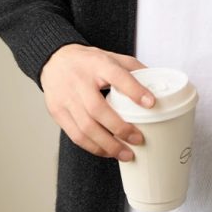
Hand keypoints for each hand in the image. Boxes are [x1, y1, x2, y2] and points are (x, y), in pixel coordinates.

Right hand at [40, 43, 154, 161]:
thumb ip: (133, 68)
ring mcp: (67, 98)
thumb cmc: (87, 61)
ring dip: (107, 145)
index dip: (134, 91)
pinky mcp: (58, 112)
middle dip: (120, 128)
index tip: (151, 104)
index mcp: (98, 64)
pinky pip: (76, 135)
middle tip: (138, 139)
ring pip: (86, 127)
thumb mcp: (111, 56)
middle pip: (98, 109)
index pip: (117, 76)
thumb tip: (157, 81)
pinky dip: (93, 147)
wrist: (54, 60)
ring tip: (126, 154)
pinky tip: (107, 151)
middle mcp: (80, 82)